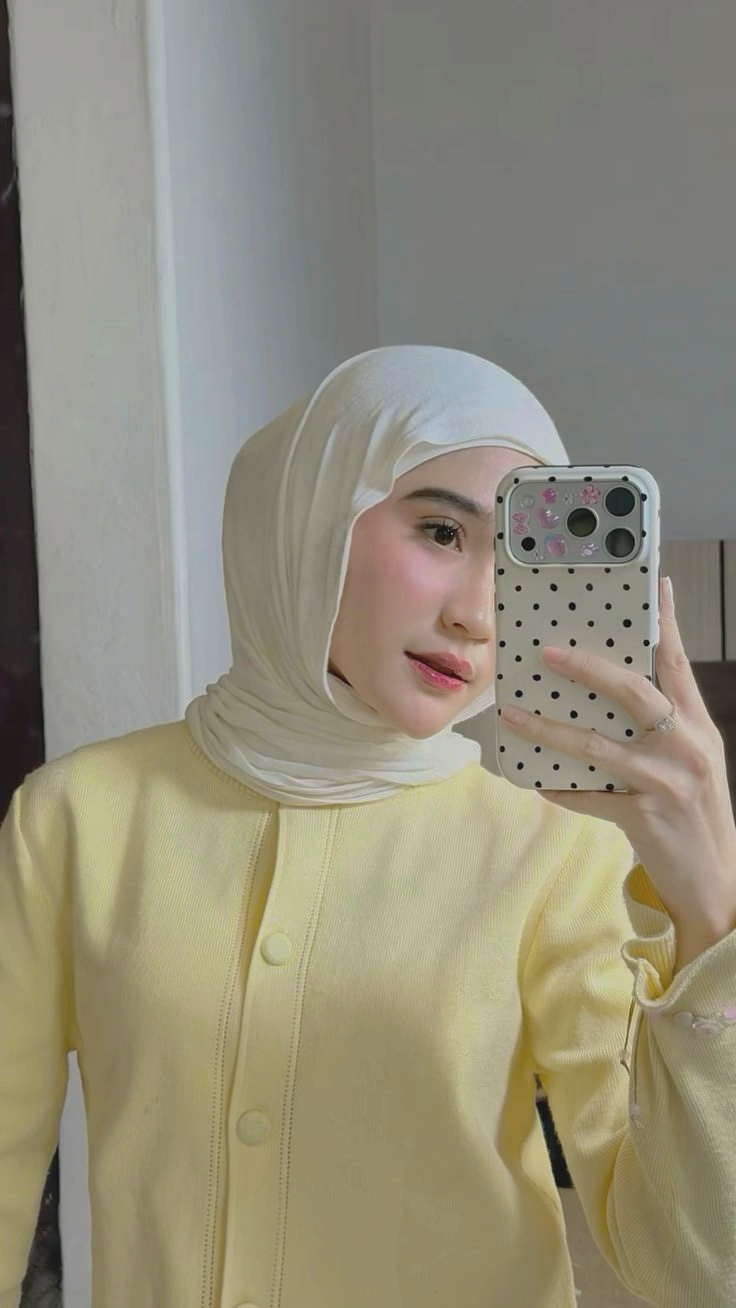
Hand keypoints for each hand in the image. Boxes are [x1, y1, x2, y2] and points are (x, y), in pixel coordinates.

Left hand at [500, 577, 735, 965]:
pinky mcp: (645, 818)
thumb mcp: (691, 762)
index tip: (649, 585)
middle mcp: (686, 746)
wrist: (717, 885)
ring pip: (597, 745)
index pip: (678, 662)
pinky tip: (536, 782)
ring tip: (514, 714)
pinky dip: (560, 789)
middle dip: (587, 667)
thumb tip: (609, 692)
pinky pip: (588, 798)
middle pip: (634, 691)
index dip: (664, 621)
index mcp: (697, 726)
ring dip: (549, 728)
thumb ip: (663, 727)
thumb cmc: (695, 814)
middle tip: (547, 652)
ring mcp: (666, 782)